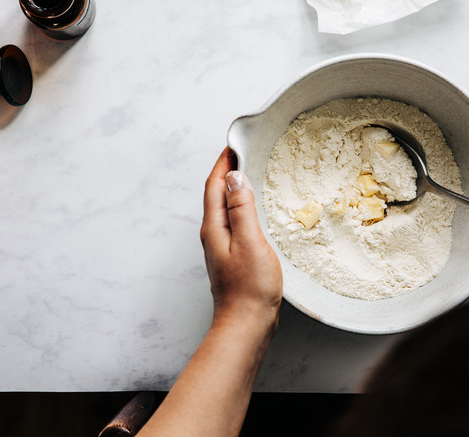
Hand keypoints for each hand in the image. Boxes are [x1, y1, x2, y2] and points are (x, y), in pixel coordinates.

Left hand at [200, 147, 282, 327]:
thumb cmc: (250, 287)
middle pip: (216, 194)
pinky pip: (234, 223)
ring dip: (234, 189)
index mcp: (214, 227)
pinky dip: (242, 208)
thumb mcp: (250, 241)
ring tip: (251, 175)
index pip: (214, 185)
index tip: (234, 144)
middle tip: (245, 153)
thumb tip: (234, 177)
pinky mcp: (233, 257)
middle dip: (227, 171)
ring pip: (225, 209)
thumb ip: (241, 208)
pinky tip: (255, 210)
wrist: (246, 324)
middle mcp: (213, 235)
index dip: (222, 163)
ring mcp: (222, 247)